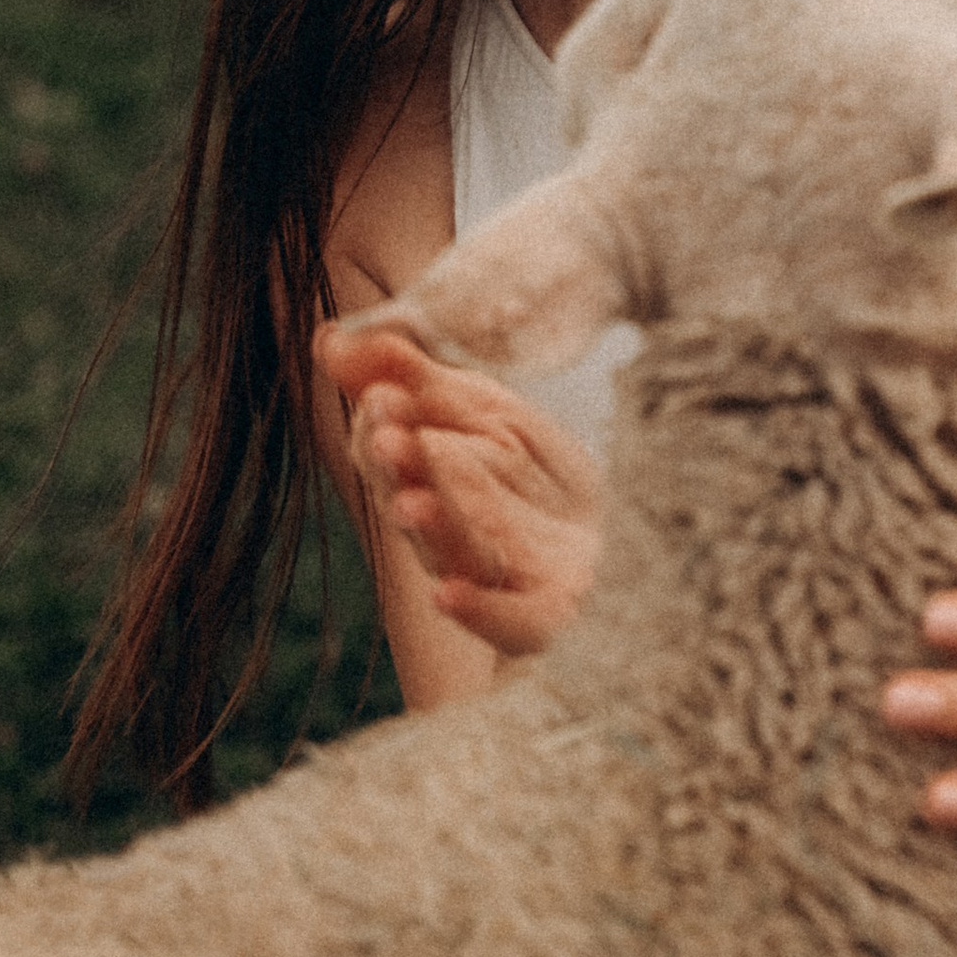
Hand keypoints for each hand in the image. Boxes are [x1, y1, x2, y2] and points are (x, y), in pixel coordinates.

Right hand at [315, 318, 602, 659]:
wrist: (629, 548)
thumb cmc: (540, 482)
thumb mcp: (486, 413)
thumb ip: (417, 378)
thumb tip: (327, 337)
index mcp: (429, 480)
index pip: (387, 451)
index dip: (382, 426)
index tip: (382, 394)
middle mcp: (448, 532)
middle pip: (409, 502)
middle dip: (398, 470)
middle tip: (389, 435)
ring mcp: (492, 576)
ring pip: (448, 555)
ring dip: (426, 529)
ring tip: (411, 501)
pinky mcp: (537, 617)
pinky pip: (501, 619)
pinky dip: (472, 608)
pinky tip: (447, 594)